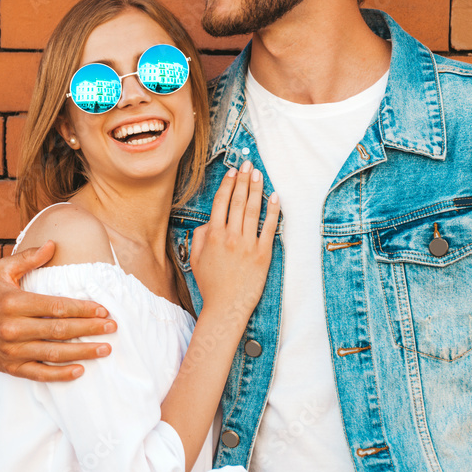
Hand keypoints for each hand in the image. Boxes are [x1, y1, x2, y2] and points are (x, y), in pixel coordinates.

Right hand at [0, 241, 116, 381]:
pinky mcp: (12, 367)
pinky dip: (60, 374)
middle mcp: (12, 328)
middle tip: (112, 327)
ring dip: (82, 352)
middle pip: (59, 330)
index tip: (103, 309)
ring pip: (53, 353)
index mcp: (13, 303)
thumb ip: (28, 258)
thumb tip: (52, 245)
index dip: (81, 308)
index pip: (55, 306)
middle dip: (89, 329)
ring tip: (105, 349)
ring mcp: (12, 350)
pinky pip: (40, 373)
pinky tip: (80, 370)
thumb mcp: (2, 270)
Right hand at [189, 162, 279, 331]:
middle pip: (238, 202)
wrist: (226, 307)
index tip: (232, 172)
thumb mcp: (196, 259)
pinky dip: (273, 211)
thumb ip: (200, 237)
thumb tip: (208, 222)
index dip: (227, 185)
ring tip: (258, 174)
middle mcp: (231, 237)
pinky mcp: (263, 254)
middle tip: (247, 164)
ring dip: (256, 189)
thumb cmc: (211, 284)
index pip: (221, 203)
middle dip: (243, 180)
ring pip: (252, 210)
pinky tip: (275, 197)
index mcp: (213, 236)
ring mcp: (248, 245)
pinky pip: (269, 228)